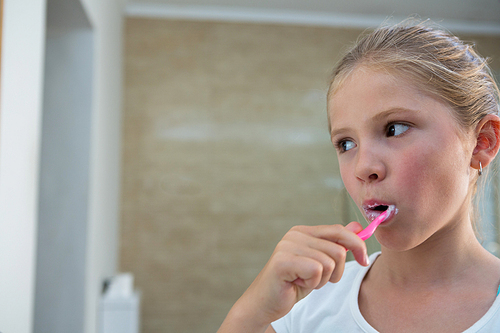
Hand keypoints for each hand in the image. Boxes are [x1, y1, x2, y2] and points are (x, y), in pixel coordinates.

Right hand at [218, 222, 368, 332]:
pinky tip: (297, 284)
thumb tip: (358, 226)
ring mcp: (287, 246)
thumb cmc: (292, 283)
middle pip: (338, 249)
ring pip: (329, 262)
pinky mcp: (282, 261)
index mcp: (303, 232)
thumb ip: (336, 243)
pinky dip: (313, 283)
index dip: (357, 245)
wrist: (266, 302)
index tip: (363, 260)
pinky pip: (316, 270)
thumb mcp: (319, 263)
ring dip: (322, 280)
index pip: (338, 230)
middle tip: (318, 279)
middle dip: (336, 271)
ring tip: (304, 281)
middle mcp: (294, 235)